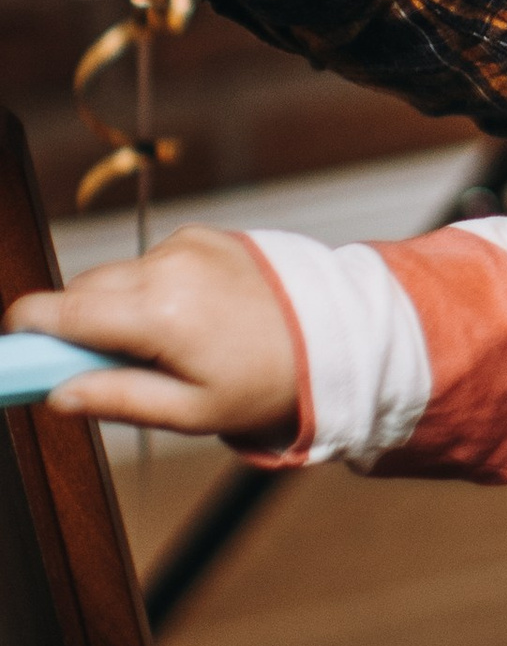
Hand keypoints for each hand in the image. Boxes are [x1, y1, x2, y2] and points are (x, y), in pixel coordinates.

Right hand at [8, 231, 300, 442]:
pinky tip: (188, 318)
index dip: (25, 331)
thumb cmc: (264, 383)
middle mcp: (168, 265)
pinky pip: (151, 263)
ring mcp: (186, 243)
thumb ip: (116, 399)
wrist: (336, 336)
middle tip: (102, 368)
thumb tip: (55, 394)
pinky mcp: (201, 234)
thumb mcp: (189, 411)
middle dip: (76, 327)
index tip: (12, 351)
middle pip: (81, 291)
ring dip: (118, 309)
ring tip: (164, 348)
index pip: (62, 311)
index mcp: (160, 313)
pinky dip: (152, 289)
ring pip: (115, 277)